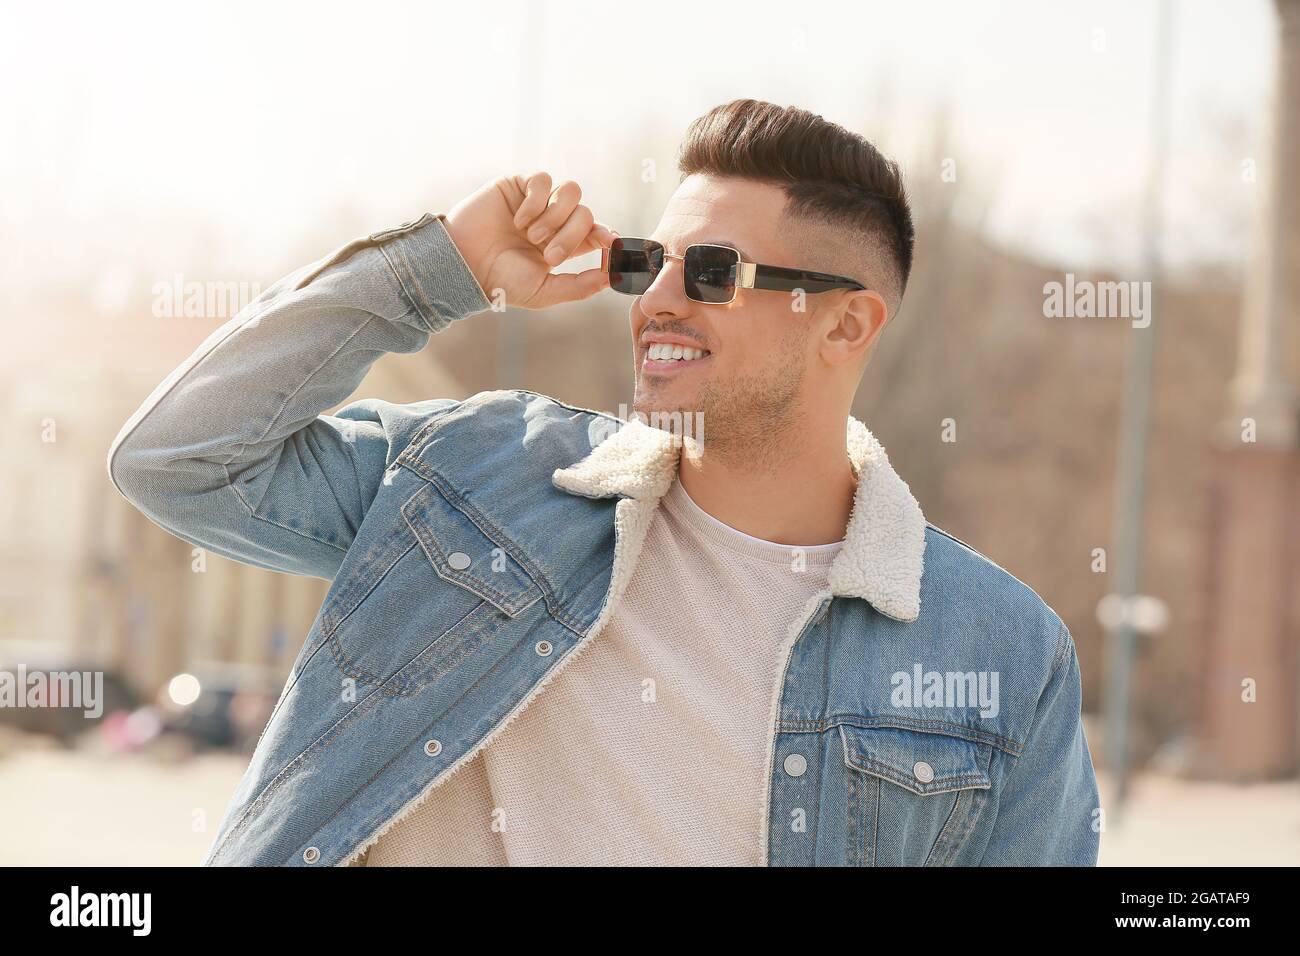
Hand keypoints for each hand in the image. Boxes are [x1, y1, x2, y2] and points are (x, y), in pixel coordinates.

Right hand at [443, 172, 614, 309]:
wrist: (465, 264)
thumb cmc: (501, 282)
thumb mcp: (544, 292)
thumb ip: (580, 286)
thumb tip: (611, 278)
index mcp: (564, 244)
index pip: (596, 231)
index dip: (606, 234)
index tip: (608, 242)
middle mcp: (554, 221)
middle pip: (585, 213)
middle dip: (570, 236)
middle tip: (548, 254)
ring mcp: (538, 201)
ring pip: (571, 192)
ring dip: (555, 217)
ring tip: (531, 235)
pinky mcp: (519, 185)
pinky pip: (544, 180)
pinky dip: (535, 202)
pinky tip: (518, 220)